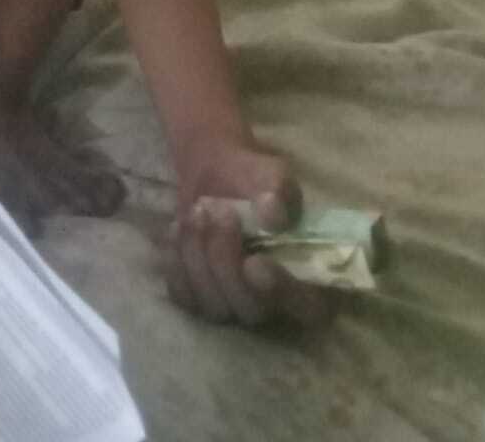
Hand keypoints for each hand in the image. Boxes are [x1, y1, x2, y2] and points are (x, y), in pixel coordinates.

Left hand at [165, 134, 334, 328]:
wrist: (215, 175)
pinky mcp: (199, 298)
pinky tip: (178, 229)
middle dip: (227, 261)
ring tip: (197, 211)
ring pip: (213, 307)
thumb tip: (273, 216)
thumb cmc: (253, 179)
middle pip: (250, 310)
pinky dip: (176, 263)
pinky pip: (183, 297)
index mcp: (306, 278)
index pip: (307, 309)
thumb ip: (279, 191)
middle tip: (221, 213)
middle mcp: (272, 304)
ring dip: (199, 257)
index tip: (255, 261)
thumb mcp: (272, 174)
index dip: (282, 293)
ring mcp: (233, 305)